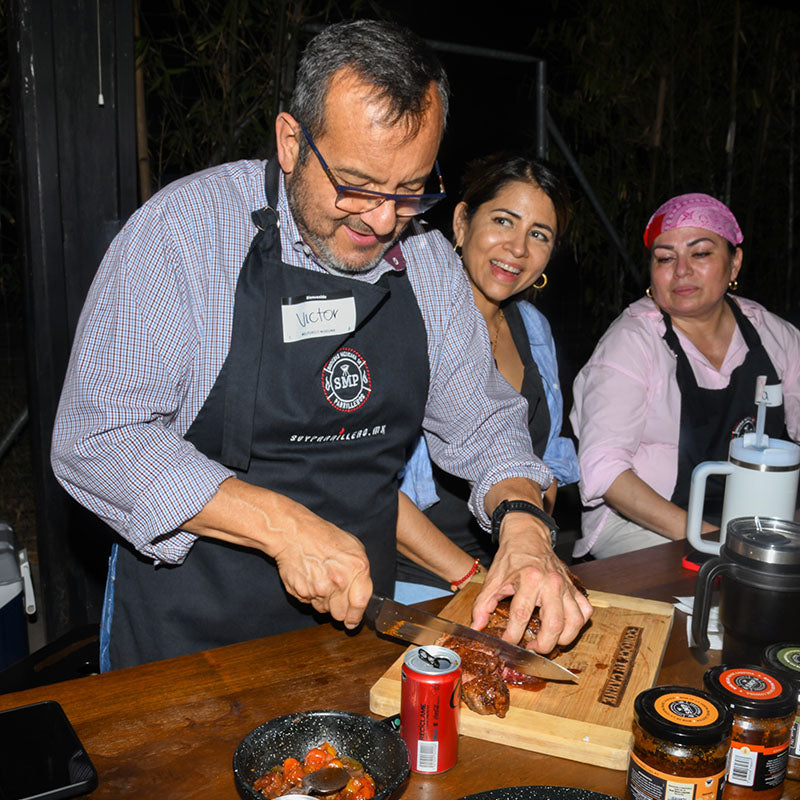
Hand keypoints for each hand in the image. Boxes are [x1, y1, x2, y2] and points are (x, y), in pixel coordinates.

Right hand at [271, 513, 372, 628]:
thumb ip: (360, 572)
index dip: (356, 616)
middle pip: (341, 614)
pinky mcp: (302, 593)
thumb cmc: (323, 537)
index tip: (353, 621)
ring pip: (325, 610)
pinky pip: (310, 603)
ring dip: (324, 601)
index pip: (360, 603)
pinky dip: (310, 595)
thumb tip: (362, 594)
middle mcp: (339, 581)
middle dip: (340, 609)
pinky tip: (309, 579)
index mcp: (357, 567)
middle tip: (334, 594)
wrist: (294, 533)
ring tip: (320, 579)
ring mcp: (320, 588)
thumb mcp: (352, 547)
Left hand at [471, 512, 592, 652]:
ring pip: (574, 622)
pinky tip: (564, 628)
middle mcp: (551, 583)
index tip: (506, 644)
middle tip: (531, 648)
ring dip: (563, 639)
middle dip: (543, 645)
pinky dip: (577, 625)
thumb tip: (476, 627)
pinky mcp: (575, 587)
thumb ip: (483, 605)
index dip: (512, 636)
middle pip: (554, 624)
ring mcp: (566, 586)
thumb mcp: (493, 579)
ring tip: (548, 641)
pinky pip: (585, 611)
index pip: (521, 615)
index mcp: (529, 579)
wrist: (528, 537)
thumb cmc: (511, 558)